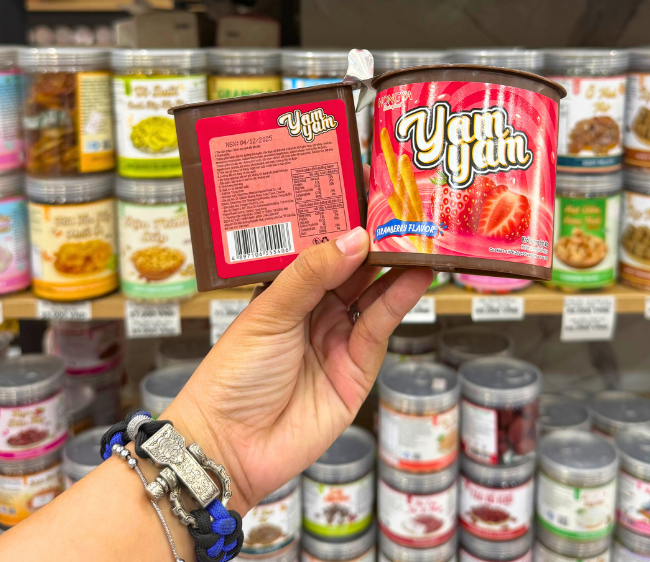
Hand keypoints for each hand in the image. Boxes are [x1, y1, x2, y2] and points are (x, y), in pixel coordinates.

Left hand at [163, 225, 432, 513]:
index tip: (370, 203)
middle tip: (405, 218)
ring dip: (397, 269)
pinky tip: (413, 277)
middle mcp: (315, 311)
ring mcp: (338, 339)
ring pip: (373, 296)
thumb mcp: (269, 312)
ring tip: (419, 242)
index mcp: (287, 292)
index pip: (323, 252)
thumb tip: (353, 238)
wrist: (231, 445)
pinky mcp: (358, 369)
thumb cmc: (234, 374)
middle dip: (378, 246)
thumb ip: (311, 273)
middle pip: (354, 271)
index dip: (345, 229)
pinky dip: (398, 300)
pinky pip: (379, 327)